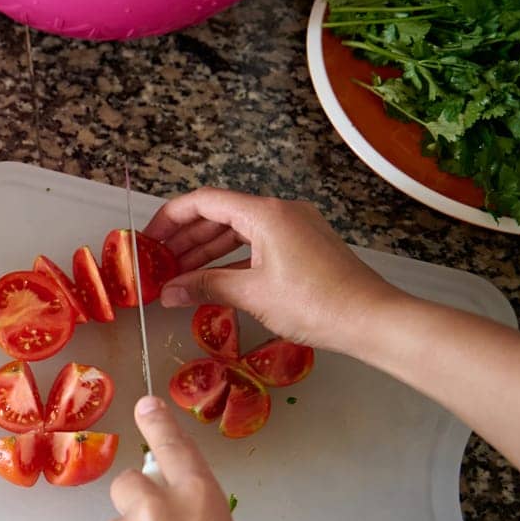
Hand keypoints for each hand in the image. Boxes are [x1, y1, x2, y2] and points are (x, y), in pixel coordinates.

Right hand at [141, 188, 401, 353]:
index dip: (170, 218)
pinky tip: (212, 279)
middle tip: (157, 262)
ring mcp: (294, 227)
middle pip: (219, 214)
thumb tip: (167, 292)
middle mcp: (280, 211)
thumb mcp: (252, 294)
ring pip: (238, 231)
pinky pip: (256, 244)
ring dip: (206, 251)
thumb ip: (205, 287)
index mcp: (266, 213)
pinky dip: (231, 259)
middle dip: (185, 238)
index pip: (204, 201)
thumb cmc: (314, 302)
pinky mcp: (303, 246)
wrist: (371, 319)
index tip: (148, 240)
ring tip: (178, 274)